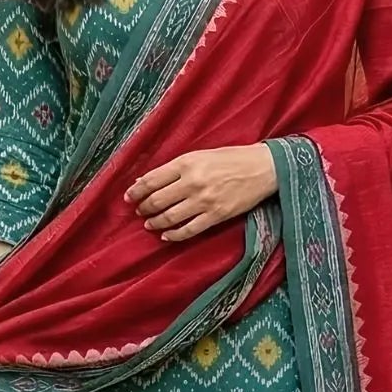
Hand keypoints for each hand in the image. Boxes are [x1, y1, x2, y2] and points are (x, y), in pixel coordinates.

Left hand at [126, 146, 277, 242]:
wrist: (262, 168)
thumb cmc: (231, 158)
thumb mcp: (200, 155)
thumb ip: (174, 168)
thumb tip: (146, 180)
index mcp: (187, 163)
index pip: (151, 180)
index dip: (136, 191)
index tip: (129, 197)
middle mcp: (192, 182)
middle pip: (157, 200)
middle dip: (144, 208)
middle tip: (139, 211)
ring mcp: (204, 201)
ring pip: (169, 217)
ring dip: (155, 222)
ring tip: (149, 224)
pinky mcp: (216, 216)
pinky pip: (188, 230)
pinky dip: (173, 235)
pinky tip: (166, 236)